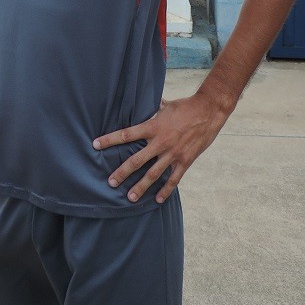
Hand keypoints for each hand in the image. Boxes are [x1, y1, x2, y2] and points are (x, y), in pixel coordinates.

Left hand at [92, 91, 229, 203]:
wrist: (208, 112)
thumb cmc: (185, 106)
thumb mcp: (165, 105)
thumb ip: (153, 110)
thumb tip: (144, 105)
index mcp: (153, 127)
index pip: (126, 134)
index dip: (110, 140)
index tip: (96, 144)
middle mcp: (160, 142)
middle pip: (137, 160)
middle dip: (122, 172)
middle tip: (111, 182)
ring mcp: (173, 154)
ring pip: (153, 174)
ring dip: (141, 187)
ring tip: (130, 197)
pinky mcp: (185, 161)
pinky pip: (173, 179)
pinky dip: (165, 190)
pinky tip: (157, 199)